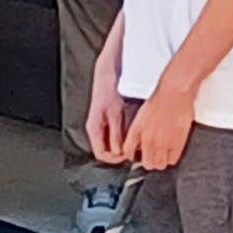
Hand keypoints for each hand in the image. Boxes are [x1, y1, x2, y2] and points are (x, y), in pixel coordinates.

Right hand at [85, 35, 133, 166]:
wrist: (109, 74)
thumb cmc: (109, 90)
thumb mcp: (114, 113)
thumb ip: (116, 133)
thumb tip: (118, 151)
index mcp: (94, 129)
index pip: (101, 153)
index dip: (115, 159)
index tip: (128, 156)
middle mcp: (98, 129)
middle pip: (108, 149)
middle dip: (122, 152)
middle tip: (136, 149)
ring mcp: (104, 124)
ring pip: (114, 142)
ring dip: (125, 144)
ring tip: (138, 140)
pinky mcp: (111, 119)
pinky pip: (117, 133)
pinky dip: (126, 134)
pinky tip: (136, 130)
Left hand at [122, 74, 197, 172]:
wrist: (174, 92)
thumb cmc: (160, 99)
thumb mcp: (142, 115)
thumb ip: (139, 131)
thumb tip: (140, 144)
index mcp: (137, 131)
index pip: (128, 152)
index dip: (133, 156)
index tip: (137, 155)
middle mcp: (148, 140)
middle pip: (147, 164)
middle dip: (150, 161)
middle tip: (154, 155)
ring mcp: (163, 143)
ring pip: (159, 165)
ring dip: (161, 161)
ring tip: (164, 154)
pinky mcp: (177, 143)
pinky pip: (172, 160)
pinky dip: (172, 158)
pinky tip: (172, 151)